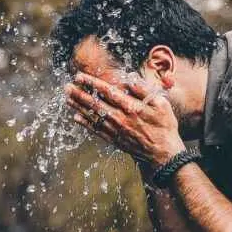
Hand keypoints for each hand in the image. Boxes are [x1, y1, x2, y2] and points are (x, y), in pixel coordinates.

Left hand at [64, 72, 185, 168]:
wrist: (163, 154)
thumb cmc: (164, 127)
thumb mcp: (161, 104)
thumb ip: (144, 91)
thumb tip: (130, 79)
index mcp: (131, 107)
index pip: (107, 91)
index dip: (92, 83)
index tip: (80, 76)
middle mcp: (120, 119)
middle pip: (95, 103)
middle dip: (79, 94)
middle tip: (67, 86)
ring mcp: (115, 131)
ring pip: (92, 116)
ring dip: (78, 107)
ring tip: (67, 98)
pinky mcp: (114, 140)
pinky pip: (96, 131)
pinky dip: (85, 124)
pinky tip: (76, 118)